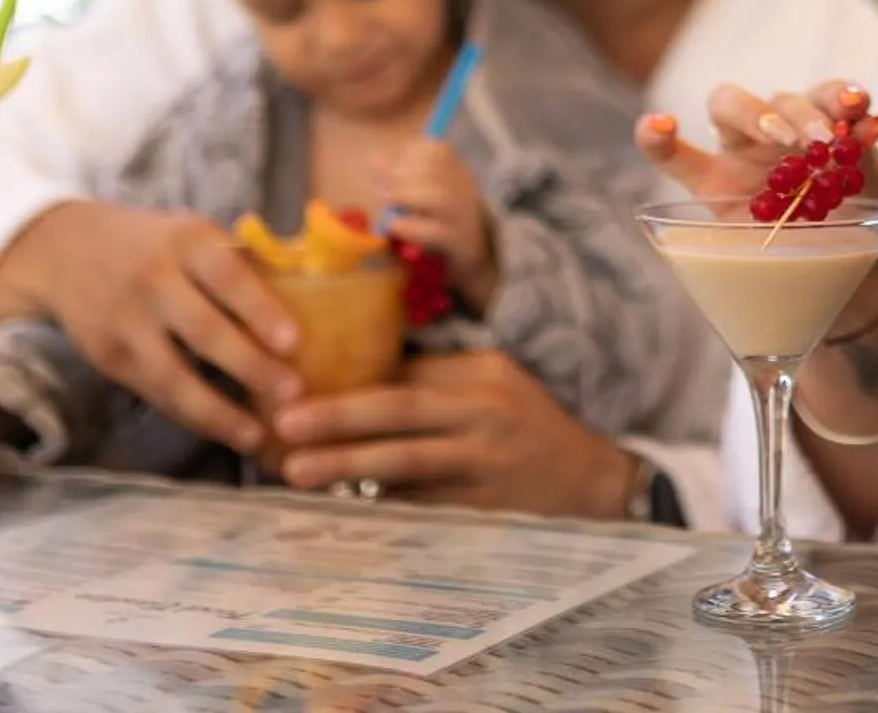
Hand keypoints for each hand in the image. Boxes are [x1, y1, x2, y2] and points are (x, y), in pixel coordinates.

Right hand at [0, 199, 301, 454]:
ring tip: (257, 435)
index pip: (228, 276)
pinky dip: (190, 415)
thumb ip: (242, 261)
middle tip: (293, 394)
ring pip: (173, 375)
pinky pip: (155, 392)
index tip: (295, 342)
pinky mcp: (109, 357)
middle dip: (250, 366)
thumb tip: (318, 287)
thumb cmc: (156, 243)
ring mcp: (127, 323)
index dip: (261, 310)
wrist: (64, 250)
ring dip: (218, 410)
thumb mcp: (194, 234)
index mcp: (187, 242)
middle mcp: (154, 281)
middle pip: (205, 330)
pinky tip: (224, 431)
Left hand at [268, 349, 630, 518]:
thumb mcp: (493, 386)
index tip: (295, 384)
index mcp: (482, 372)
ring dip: (348, 465)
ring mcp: (485, 462)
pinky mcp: (483, 506)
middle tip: (284, 424)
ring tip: (298, 471)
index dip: (349, 380)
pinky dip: (377, 504)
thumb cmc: (527, 427)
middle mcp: (485, 411)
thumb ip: (435, 382)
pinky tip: (339, 506)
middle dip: (339, 416)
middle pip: (402, 409)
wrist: (592, 482)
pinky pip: (419, 505)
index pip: (408, 370)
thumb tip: (352, 380)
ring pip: (406, 462)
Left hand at [376, 139, 497, 310]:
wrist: (474, 257)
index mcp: (458, 172)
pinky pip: (436, 232)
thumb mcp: (425, 193)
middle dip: (403, 174)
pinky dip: (411, 227)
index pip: (439, 151)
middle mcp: (465, 190)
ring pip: (439, 198)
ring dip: (407, 196)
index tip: (388, 167)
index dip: (410, 154)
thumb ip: (401, 176)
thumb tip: (375, 160)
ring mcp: (463, 216)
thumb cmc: (443, 221)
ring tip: (387, 201)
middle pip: (438, 171)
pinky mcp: (457, 242)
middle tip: (382, 188)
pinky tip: (394, 226)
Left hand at [634, 81, 877, 334]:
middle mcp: (748, 150)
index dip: (659, 139)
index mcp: (715, 186)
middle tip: (787, 141)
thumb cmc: (794, 279)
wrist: (850, 269)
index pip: (673, 153)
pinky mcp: (838, 126)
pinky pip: (840, 101)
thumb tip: (776, 376)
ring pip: (790, 98)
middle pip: (731, 106)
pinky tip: (867, 117)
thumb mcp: (775, 299)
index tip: (656, 128)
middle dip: (758, 115)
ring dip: (810, 111)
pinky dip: (853, 105)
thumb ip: (766, 325)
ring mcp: (792, 132)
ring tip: (831, 137)